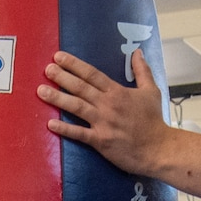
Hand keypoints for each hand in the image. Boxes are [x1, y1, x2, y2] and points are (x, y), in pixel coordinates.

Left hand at [39, 50, 170, 173]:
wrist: (158, 148)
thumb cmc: (154, 121)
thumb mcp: (151, 91)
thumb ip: (142, 71)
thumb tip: (137, 52)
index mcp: (117, 92)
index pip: (92, 74)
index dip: (74, 64)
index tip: (59, 57)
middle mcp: (108, 105)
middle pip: (81, 87)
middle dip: (62, 77)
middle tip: (47, 69)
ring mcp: (103, 123)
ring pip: (76, 107)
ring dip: (58, 98)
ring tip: (41, 90)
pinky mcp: (101, 141)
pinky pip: (79, 134)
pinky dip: (65, 129)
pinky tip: (50, 123)